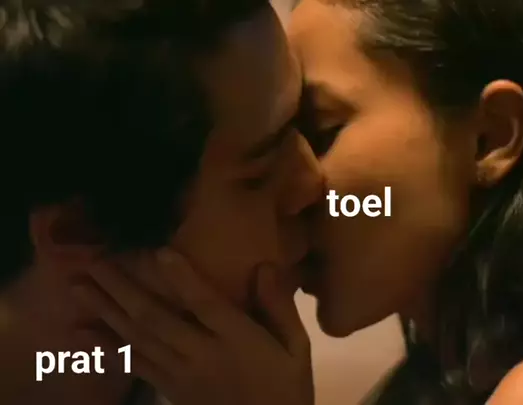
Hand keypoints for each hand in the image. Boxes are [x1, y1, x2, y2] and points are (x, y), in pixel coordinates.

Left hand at [73, 249, 312, 404]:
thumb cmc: (286, 388)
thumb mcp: (296, 348)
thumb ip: (279, 308)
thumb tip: (264, 266)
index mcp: (237, 341)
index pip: (205, 304)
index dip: (182, 278)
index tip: (158, 252)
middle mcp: (202, 355)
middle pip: (156, 318)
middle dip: (122, 288)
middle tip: (93, 261)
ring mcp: (181, 375)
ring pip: (137, 339)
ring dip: (106, 311)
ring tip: (80, 287)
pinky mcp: (169, 390)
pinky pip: (134, 365)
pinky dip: (108, 348)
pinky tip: (87, 333)